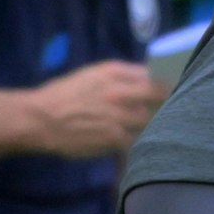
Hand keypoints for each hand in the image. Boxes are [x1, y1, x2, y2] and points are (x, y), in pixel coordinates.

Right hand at [20, 60, 164, 157]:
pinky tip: (134, 140)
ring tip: (153, 127)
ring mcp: (118, 117)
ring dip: (151, 123)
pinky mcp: (113, 139)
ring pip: (148, 121)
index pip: (154, 77)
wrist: (38, 120)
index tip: (175, 90)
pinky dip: (137, 140)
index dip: (167, 85)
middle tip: (169, 108)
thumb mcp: (94, 74)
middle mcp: (120, 93)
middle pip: (158, 99)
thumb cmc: (64, 94)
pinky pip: (136, 140)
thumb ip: (124, 75)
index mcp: (115, 73)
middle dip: (165, 104)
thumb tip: (152, 77)